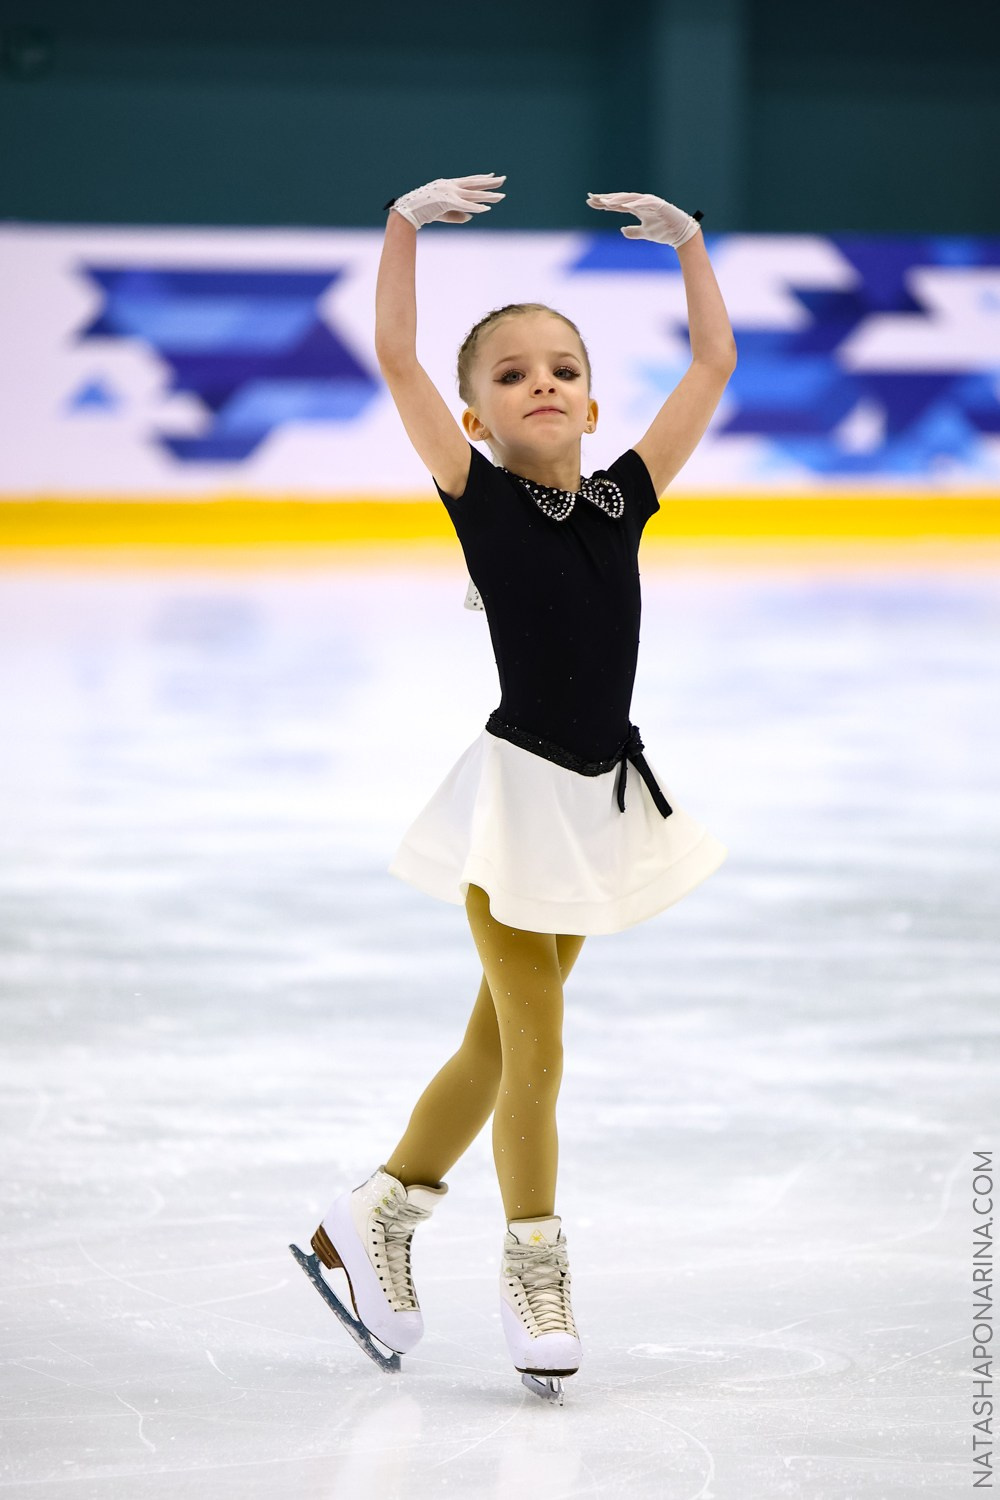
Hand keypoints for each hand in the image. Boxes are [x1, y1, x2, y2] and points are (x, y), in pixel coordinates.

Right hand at [388, 174, 505, 229]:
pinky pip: (464, 205)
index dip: (481, 178)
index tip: (492, 176)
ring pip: (473, 194)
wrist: (407, 211)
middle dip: (490, 182)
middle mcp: (450, 185)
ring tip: (502, 196)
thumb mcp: (442, 213)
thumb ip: (457, 215)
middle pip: (474, 183)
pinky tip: (486, 209)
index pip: (468, 180)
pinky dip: (475, 207)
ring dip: (488, 195)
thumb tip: (471, 217)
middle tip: (503, 180)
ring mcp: (448, 192)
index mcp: (448, 185)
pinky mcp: (446, 201)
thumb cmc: (422, 212)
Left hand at [586, 191, 700, 246]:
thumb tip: (622, 230)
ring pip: (630, 199)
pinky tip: (624, 204)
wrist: (681, 234)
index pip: (617, 204)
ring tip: (604, 202)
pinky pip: (645, 203)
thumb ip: (633, 231)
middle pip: (620, 199)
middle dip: (606, 198)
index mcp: (637, 208)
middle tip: (591, 199)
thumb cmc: (663, 232)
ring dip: (617, 200)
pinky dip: (635, 203)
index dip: (604, 203)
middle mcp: (642, 202)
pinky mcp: (659, 205)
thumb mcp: (644, 233)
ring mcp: (650, 202)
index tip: (590, 202)